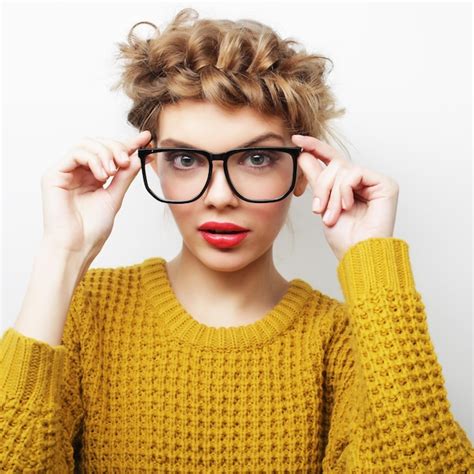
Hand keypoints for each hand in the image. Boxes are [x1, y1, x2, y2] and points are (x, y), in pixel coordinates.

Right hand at [41, 130, 152, 258]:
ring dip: (105, 153)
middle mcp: (78, 172)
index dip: (128, 144)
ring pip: (87, 144)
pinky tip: (101, 175)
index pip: (110, 153)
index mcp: (92, 177)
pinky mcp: (54, 174)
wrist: (77, 247)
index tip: (146, 139)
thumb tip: (137, 157)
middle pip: (98, 143)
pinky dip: (93, 159)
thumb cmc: (92, 230)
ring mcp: (66, 172)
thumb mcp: (115, 197)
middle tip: (127, 160)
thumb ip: (125, 176)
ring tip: (113, 171)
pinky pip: (75, 153)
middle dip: (117, 148)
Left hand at [292, 134, 399, 260]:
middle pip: (334, 164)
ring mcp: (375, 181)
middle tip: (318, 210)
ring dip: (332, 194)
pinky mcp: (386, 184)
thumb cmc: (343, 237)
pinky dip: (344, 190)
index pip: (331, 158)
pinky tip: (347, 206)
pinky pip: (355, 173)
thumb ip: (316, 178)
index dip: (315, 147)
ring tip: (332, 215)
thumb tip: (303, 154)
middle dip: (321, 187)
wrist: (357, 254)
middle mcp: (362, 180)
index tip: (296, 138)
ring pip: (342, 169)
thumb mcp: (322, 204)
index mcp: (348, 184)